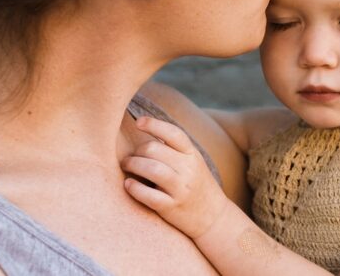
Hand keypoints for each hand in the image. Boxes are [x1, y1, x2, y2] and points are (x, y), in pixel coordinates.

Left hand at [121, 116, 227, 237]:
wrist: (213, 217)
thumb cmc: (196, 185)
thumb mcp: (193, 163)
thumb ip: (174, 149)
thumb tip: (147, 129)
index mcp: (192, 155)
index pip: (173, 133)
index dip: (154, 124)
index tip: (139, 122)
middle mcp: (188, 169)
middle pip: (154, 149)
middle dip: (137, 151)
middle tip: (130, 157)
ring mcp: (181, 189)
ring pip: (151, 168)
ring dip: (132, 164)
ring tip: (126, 166)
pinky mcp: (172, 207)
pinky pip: (148, 195)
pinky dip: (134, 188)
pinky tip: (128, 184)